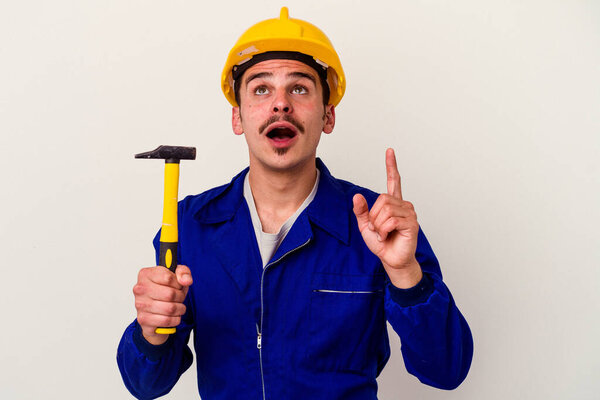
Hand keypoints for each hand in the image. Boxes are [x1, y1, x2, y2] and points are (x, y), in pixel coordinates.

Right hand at [133, 265, 192, 344]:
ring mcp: (140, 305)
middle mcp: (140, 289)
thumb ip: (183, 272)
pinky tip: (173, 315)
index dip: (178, 283)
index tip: (178, 285)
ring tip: (178, 306)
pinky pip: (166, 321)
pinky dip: (175, 319)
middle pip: (170, 294)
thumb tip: (186, 281)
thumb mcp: (176, 275)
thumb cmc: (165, 289)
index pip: (168, 278)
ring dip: (180, 309)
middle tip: (179, 297)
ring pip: (170, 309)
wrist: (154, 308)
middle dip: (181, 297)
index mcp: (145, 274)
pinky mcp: (143, 319)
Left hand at [352, 149, 421, 287]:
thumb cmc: (381, 243)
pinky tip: (387, 236)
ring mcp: (409, 213)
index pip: (393, 180)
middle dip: (373, 217)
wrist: (391, 260)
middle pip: (382, 199)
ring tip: (383, 234)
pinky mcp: (412, 223)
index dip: (391, 166)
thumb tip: (357, 196)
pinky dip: (383, 230)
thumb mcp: (365, 226)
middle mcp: (403, 205)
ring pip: (385, 210)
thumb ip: (361, 211)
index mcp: (392, 203)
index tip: (389, 151)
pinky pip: (391, 220)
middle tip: (377, 229)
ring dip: (378, 225)